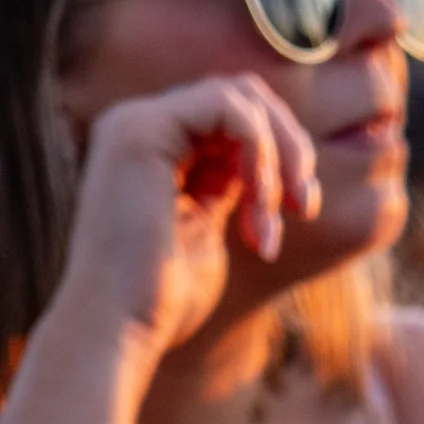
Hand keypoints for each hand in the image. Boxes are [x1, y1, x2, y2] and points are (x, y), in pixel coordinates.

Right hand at [62, 77, 318, 357]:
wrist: (120, 329)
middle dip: (290, 146)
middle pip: (244, 94)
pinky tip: (260, 210)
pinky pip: (230, 110)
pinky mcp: (141, 130)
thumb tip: (273, 164)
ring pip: (241, 96)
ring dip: (278, 159)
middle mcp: (141, 125)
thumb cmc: (163, 301)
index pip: (237, 116)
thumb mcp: (209, 229)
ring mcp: (136, 122)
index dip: (283, 156)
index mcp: (157, 148)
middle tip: (304, 206)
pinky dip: (261, 156)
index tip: (302, 211)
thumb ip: (231, 186)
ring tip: (275, 219)